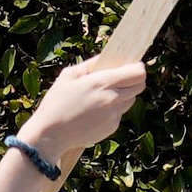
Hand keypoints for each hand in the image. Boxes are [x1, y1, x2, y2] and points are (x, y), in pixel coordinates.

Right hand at [18, 57, 148, 164]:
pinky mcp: (112, 127)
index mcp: (102, 82)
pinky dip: (112, 109)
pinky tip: (94, 111)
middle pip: (139, 86)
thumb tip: (107, 57)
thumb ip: (91, 64)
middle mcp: (113, 99)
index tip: (131, 66)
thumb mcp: (69, 75)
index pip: (138, 73)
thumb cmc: (56, 102)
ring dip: (123, 95)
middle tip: (120, 78)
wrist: (52, 134)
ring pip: (130, 100)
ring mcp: (114, 115)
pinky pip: (119, 113)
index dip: (137, 68)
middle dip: (134, 80)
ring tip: (102, 96)